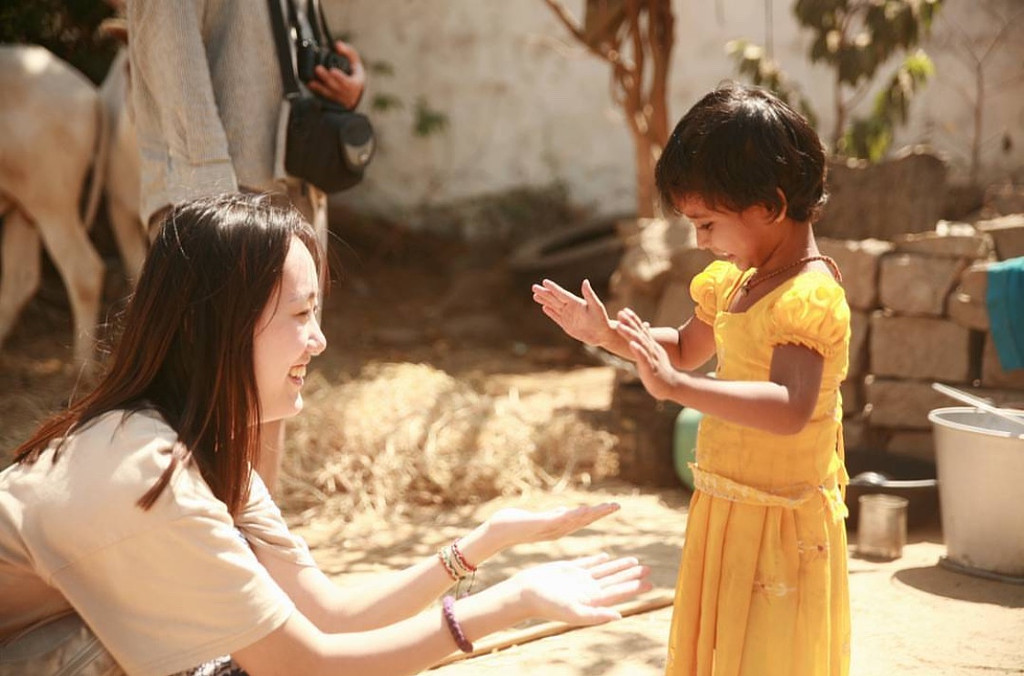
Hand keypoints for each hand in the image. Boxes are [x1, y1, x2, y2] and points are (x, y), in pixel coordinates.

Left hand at [308, 40, 365, 108]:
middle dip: (326, 78)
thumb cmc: (354, 74)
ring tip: (311, 81)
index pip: (348, 82)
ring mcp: (339, 100)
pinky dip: (317, 92)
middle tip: (318, 69)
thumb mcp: (355, 63)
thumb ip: (348, 52)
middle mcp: (348, 94)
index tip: (333, 71)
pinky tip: (310, 86)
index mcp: (355, 84)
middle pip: (336, 87)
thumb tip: (337, 45)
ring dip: (319, 87)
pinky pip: (323, 98)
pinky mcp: (332, 102)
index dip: (340, 77)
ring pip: (329, 94)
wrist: (353, 93)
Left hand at [486, 502, 619, 550]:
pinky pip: (560, 519)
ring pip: (575, 520)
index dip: (597, 514)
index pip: (581, 520)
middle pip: (583, 520)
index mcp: (557, 527)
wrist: (497, 532)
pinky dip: (573, 515)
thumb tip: (565, 509)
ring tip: (607, 507)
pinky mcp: (540, 524)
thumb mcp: (539, 518)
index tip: (611, 507)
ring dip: (592, 513)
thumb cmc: (515, 524)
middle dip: (600, 513)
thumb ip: (553, 515)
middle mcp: (557, 530)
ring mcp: (549, 528)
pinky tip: (584, 509)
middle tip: (617, 505)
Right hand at [513, 554, 651, 625]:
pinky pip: (589, 563)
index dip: (634, 588)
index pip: (617, 593)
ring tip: (636, 560)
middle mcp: (588, 590)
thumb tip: (619, 616)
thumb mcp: (572, 612)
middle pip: (615, 581)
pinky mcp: (569, 568)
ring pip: (605, 570)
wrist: (525, 593)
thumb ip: (595, 615)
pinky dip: (599, 560)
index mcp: (591, 601)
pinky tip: (607, 557)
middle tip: (649, 569)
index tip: (649, 583)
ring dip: (620, 566)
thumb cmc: (546, 605)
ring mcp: (579, 579)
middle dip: (632, 575)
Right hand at [531, 279, 612, 346]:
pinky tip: (544, 307)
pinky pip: (556, 317)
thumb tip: (585, 281)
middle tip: (534, 287)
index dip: (553, 288)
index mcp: (576, 302)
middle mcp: (570, 307)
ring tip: (535, 295)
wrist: (602, 334)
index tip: (545, 282)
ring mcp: (568, 316)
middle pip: (554, 299)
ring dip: (544, 301)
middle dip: (544, 293)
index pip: (562, 294)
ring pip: (553, 306)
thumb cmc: (601, 319)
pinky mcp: (567, 325)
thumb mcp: (596, 306)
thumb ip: (589, 295)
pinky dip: (550, 312)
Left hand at [616, 308, 680, 400]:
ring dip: (630, 334)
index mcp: (651, 347)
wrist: (673, 386)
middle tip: (620, 312)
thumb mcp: (653, 357)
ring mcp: (651, 358)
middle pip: (640, 333)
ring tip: (620, 326)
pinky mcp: (650, 368)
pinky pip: (643, 358)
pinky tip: (631, 344)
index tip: (624, 310)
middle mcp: (652, 349)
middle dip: (630, 322)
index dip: (633, 320)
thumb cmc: (660, 373)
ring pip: (640, 343)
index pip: (642, 330)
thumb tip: (641, 341)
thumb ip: (647, 348)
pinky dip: (638, 350)